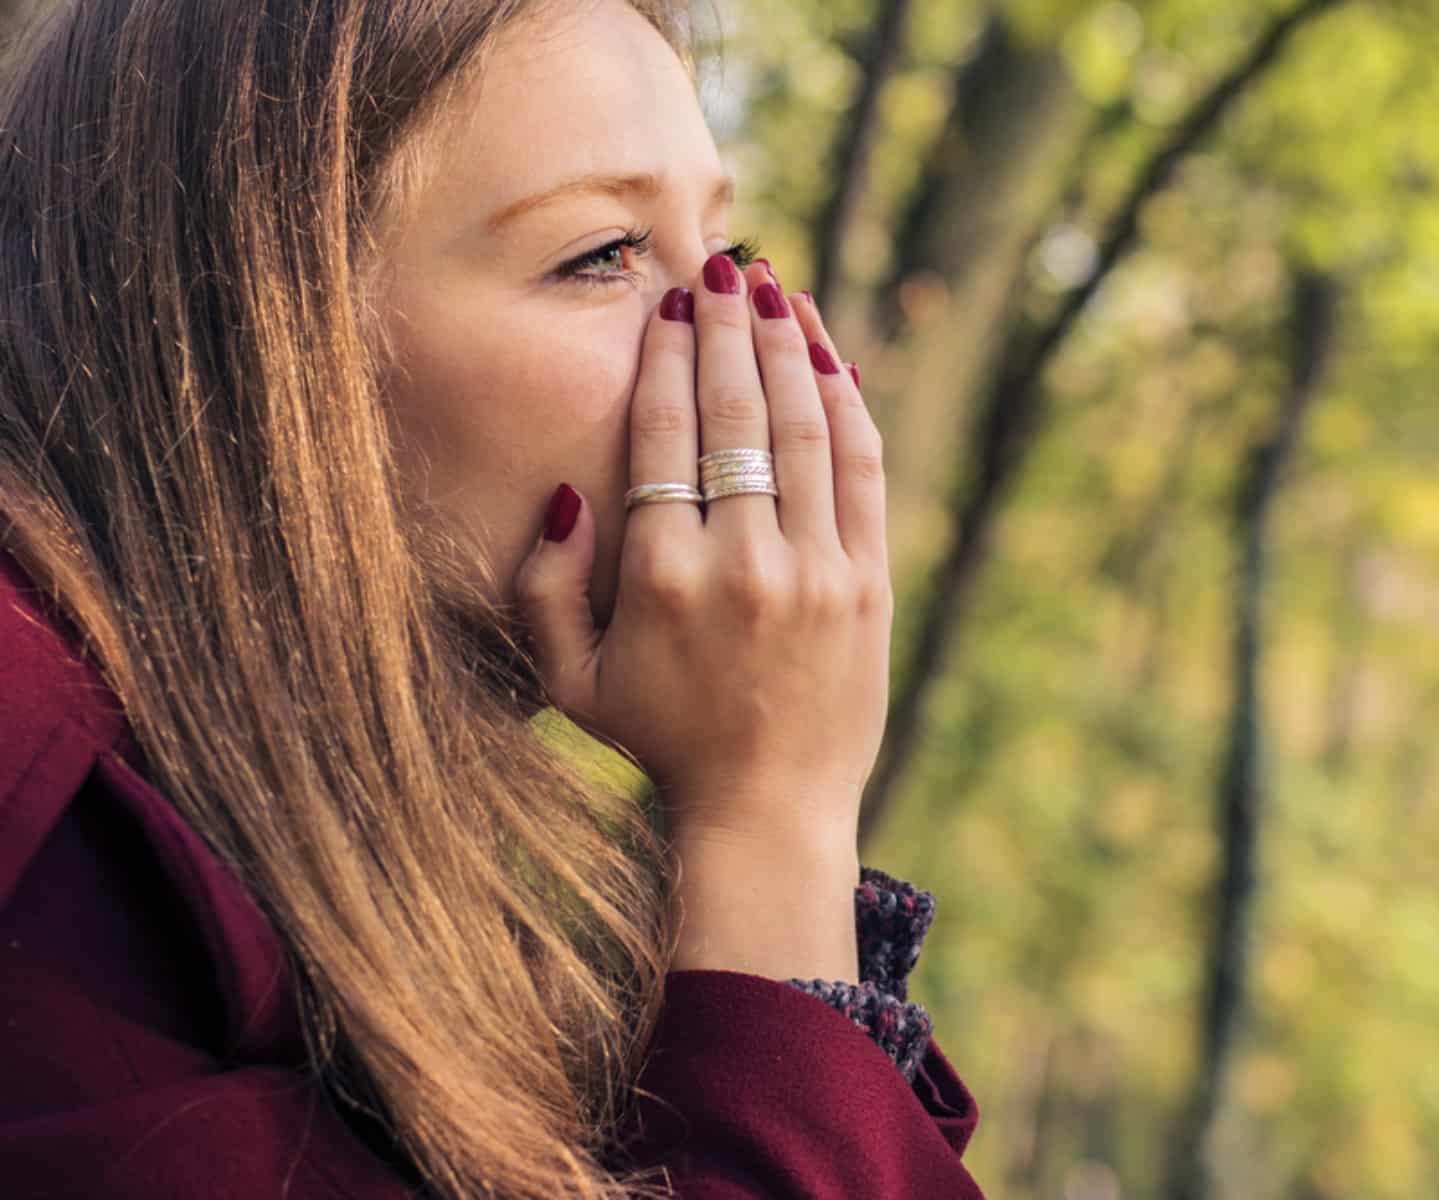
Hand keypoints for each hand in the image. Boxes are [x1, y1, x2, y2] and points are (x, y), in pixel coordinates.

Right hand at [513, 257, 889, 854]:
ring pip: (802, 426)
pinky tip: (829, 353)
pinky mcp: (869, 582)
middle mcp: (742, 563)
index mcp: (662, 580)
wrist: (769, 808)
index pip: (665, 435)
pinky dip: (846, 402)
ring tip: (772, 286)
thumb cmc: (661, 741)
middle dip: (725, 325)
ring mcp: (816, 571)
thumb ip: (544, 589)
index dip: (667, 357)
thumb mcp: (568, 683)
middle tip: (719, 263)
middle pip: (734, 412)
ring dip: (787, 345)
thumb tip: (568, 494)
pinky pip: (861, 468)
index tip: (667, 304)